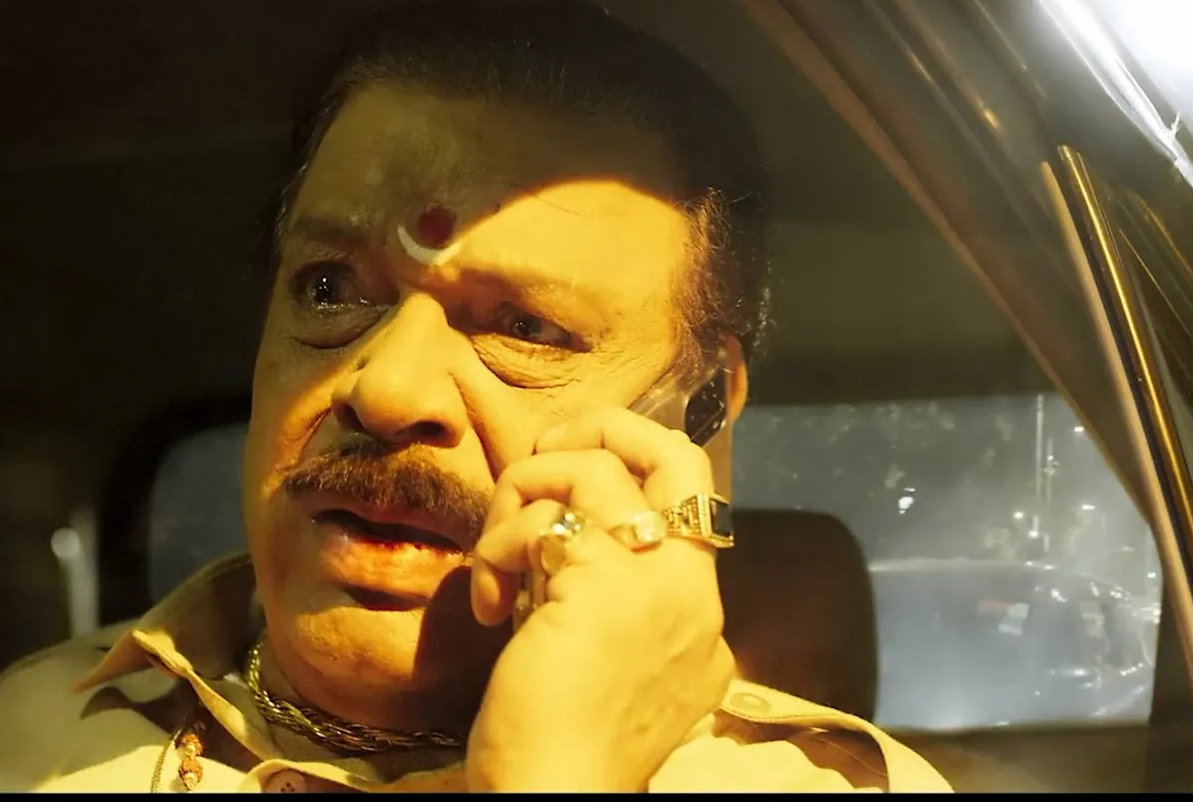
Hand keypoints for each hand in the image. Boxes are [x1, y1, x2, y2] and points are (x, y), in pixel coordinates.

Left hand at [464, 408, 734, 791]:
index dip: (617, 480)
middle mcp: (695, 593)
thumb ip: (608, 606)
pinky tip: (488, 602)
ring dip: (524, 492)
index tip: (561, 500)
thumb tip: (564, 554)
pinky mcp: (601, 581)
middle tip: (547, 450)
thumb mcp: (606, 665)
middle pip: (677, 455)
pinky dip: (499, 544)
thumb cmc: (562, 746)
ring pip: (595, 468)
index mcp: (703, 618)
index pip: (688, 504)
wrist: (557, 795)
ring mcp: (656, 582)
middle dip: (608, 427)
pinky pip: (542, 518)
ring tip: (498, 557)